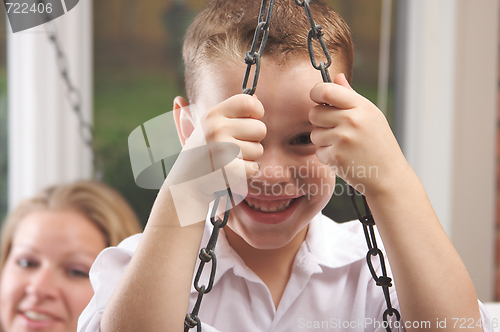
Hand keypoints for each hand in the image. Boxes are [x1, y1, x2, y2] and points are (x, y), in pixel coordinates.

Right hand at [168, 94, 265, 224]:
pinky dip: (246, 173)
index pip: (249, 102)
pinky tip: (231, 172)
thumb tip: (255, 97)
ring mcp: (221, 149)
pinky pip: (254, 168)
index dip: (256, 112)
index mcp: (213, 115)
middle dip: (252, 140)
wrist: (186, 184)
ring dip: (248, 158)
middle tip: (233, 148)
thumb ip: (229, 110)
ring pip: (259, 150)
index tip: (248, 121)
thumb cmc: (201, 152)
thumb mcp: (207, 126)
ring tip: (229, 160)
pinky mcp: (228, 170)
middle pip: (260, 128)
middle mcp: (216, 129)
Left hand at [309, 73, 407, 195]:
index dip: (316, 93)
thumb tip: (337, 77)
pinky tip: (344, 157)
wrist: (389, 175)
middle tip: (335, 129)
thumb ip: (350, 96)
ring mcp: (343, 138)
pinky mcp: (336, 156)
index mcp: (361, 106)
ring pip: (314, 134)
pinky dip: (327, 156)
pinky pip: (318, 151)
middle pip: (314, 113)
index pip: (326, 90)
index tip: (318, 99)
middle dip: (319, 121)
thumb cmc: (379, 143)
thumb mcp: (370, 116)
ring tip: (343, 145)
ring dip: (324, 141)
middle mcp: (351, 120)